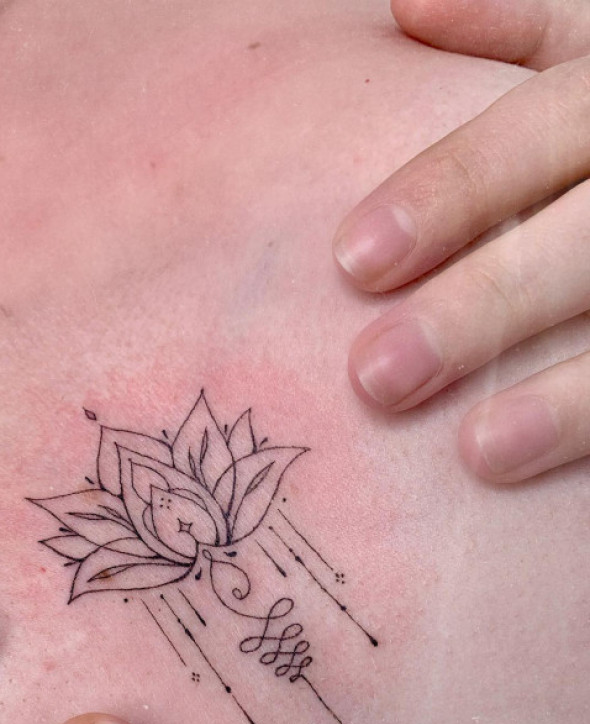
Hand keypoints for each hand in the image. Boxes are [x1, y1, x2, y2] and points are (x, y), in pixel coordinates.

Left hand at [333, 0, 589, 482]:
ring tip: (477, 453)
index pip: (543, 125)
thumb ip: (523, 21)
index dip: (452, 190)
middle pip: (589, 239)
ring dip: (566, 398)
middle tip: (376, 376)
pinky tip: (538, 480)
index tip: (352, 261)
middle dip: (484, 307)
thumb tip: (405, 6)